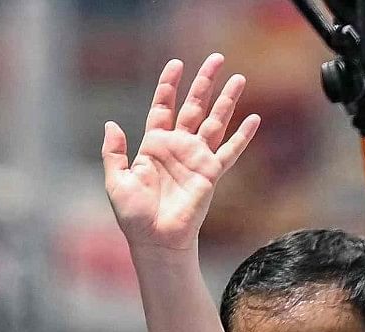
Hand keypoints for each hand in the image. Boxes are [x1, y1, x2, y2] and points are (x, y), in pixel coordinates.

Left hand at [100, 55, 257, 258]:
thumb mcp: (115, 180)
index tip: (176, 64)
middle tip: (216, 58)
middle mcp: (178, 148)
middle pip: (193, 106)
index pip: (163, 106)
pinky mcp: (210, 175)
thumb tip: (111, 124)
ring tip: (238, 78)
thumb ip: (114, 152)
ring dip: (226, 101)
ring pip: (214, 122)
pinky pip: (229, 152)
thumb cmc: (134, 216)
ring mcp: (196, 159)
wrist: (155, 241)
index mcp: (153, 145)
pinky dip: (242, 136)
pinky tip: (253, 119)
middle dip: (204, 82)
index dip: (169, 85)